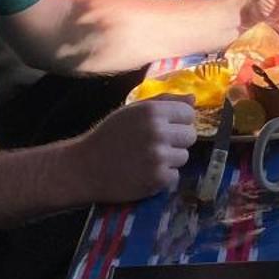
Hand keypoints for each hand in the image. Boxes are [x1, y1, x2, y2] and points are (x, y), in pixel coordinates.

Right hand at [68, 97, 197, 202]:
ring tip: (148, 160)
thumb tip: (194, 100)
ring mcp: (159, 156)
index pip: (189, 113)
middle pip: (190, 135)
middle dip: (177, 141)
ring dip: (170, 160)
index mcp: (152, 111)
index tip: (167, 128)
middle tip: (157, 145)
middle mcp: (158, 132)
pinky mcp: (157, 179)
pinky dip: (163, 177)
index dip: (179, 121)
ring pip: (184, 157)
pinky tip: (145, 173)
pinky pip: (175, 176)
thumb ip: (164, 102)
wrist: (85, 167)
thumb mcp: (133, 111)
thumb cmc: (109, 136)